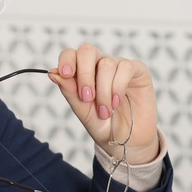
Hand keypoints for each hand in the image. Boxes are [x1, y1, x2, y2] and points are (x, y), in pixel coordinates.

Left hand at [48, 43, 158, 158]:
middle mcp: (100, 64)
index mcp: (83, 71)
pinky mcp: (138, 70)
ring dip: (103, 91)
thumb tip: (53, 73)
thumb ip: (69, 91)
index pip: (71, 54)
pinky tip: (116, 103)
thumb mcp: (82, 111)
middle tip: (86, 97)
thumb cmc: (103, 124)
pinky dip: (118, 87)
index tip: (66, 74)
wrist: (127, 140)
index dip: (67, 60)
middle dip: (84, 74)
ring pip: (106, 64)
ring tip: (105, 112)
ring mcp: (119, 66)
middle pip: (87, 51)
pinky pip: (125, 68)